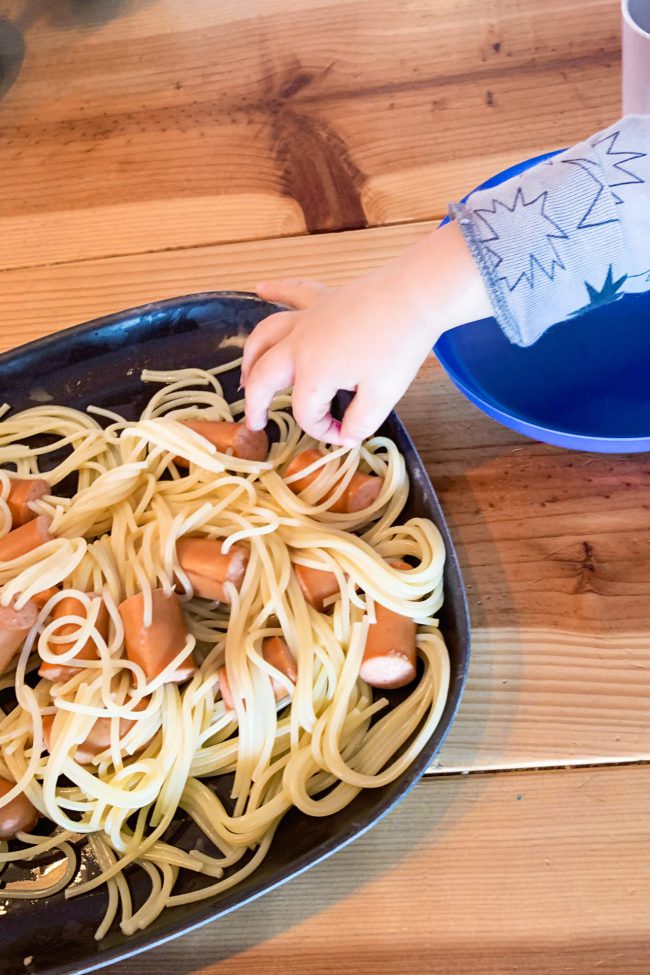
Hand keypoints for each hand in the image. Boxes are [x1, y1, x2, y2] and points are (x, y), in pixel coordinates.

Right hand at [242, 221, 491, 444]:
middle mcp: (298, 344)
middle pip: (263, 376)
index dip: (323, 430)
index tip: (346, 435)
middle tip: (255, 421)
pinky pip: (292, 292)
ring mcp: (307, 318)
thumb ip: (359, 424)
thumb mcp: (383, 398)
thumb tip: (346, 435)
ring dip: (251, 356)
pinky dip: (275, 291)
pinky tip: (261, 289)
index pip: (307, 412)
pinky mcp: (323, 298)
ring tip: (245, 375)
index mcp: (313, 372)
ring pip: (265, 335)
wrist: (416, 295)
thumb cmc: (398, 347)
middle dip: (255, 403)